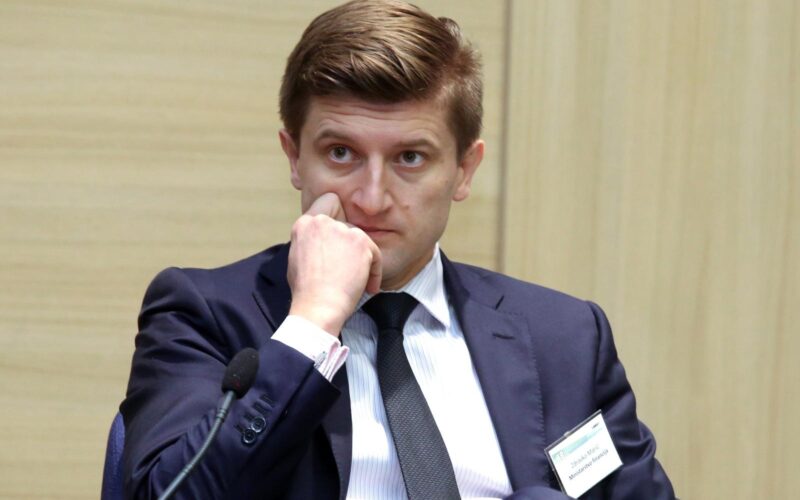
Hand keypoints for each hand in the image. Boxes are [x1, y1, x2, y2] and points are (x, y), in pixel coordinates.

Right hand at [287, 193, 381, 334]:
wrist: (319, 307)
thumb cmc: (307, 291)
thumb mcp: (298, 257)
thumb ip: (311, 241)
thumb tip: (322, 240)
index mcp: (304, 224)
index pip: (329, 201)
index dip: (337, 216)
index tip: (336, 238)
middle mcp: (322, 222)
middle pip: (348, 222)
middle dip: (349, 245)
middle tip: (345, 267)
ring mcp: (343, 230)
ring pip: (362, 238)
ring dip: (362, 259)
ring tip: (354, 281)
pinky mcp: (361, 242)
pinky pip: (374, 253)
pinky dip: (374, 270)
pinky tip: (366, 285)